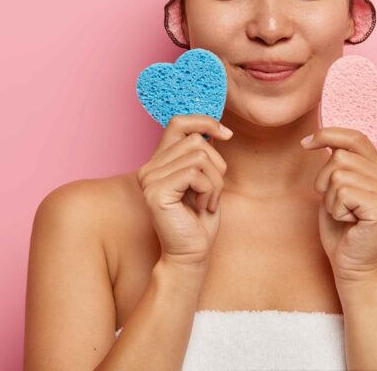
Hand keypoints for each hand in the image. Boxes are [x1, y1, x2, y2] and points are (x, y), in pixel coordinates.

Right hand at [136, 115, 231, 267]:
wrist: (191, 254)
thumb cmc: (200, 218)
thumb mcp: (206, 178)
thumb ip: (203, 153)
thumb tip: (215, 128)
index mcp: (159, 161)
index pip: (179, 122)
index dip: (204, 121)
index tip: (226, 134)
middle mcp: (149, 167)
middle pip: (197, 140)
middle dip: (217, 165)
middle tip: (213, 191)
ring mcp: (150, 179)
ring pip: (200, 156)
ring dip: (215, 181)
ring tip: (207, 201)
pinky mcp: (156, 192)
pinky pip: (195, 174)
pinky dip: (209, 190)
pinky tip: (202, 207)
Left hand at [301, 127, 376, 283]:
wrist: (351, 266)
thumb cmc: (340, 229)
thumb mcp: (335, 187)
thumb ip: (337, 163)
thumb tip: (320, 136)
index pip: (356, 137)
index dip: (328, 134)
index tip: (306, 143)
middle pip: (340, 156)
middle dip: (325, 180)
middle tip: (336, 205)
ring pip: (338, 174)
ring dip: (330, 198)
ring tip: (344, 215)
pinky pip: (342, 193)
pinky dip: (336, 209)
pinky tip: (349, 223)